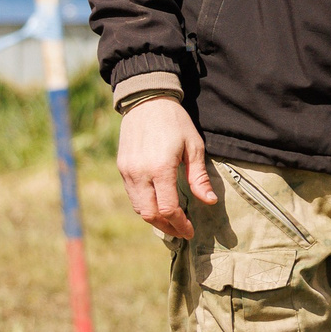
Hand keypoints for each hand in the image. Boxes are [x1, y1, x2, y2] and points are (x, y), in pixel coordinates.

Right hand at [117, 97, 215, 238]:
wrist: (147, 100)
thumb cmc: (175, 122)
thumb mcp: (194, 146)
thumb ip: (199, 177)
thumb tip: (208, 202)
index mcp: (160, 168)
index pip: (168, 208)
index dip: (180, 224)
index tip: (190, 230)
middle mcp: (140, 173)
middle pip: (150, 214)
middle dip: (167, 227)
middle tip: (181, 231)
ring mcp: (127, 171)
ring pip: (138, 207)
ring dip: (154, 219)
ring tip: (171, 222)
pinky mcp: (122, 167)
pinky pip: (132, 195)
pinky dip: (145, 206)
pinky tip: (158, 206)